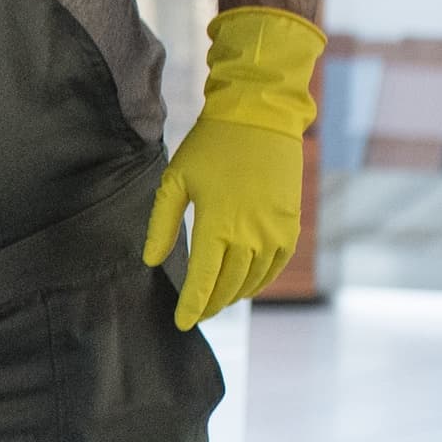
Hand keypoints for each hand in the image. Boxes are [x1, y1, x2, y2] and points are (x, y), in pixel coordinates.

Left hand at [142, 6, 322, 328]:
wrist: (261, 117)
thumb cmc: (211, 146)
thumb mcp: (175, 181)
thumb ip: (162, 224)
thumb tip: (151, 261)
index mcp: (219, 225)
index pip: (204, 280)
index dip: (192, 306)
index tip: (180, 323)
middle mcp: (251, 234)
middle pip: (229, 285)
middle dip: (210, 304)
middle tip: (195, 315)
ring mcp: (275, 230)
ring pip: (254, 279)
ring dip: (234, 296)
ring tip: (215, 303)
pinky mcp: (290, 223)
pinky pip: (277, 264)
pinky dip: (260, 280)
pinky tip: (246, 285)